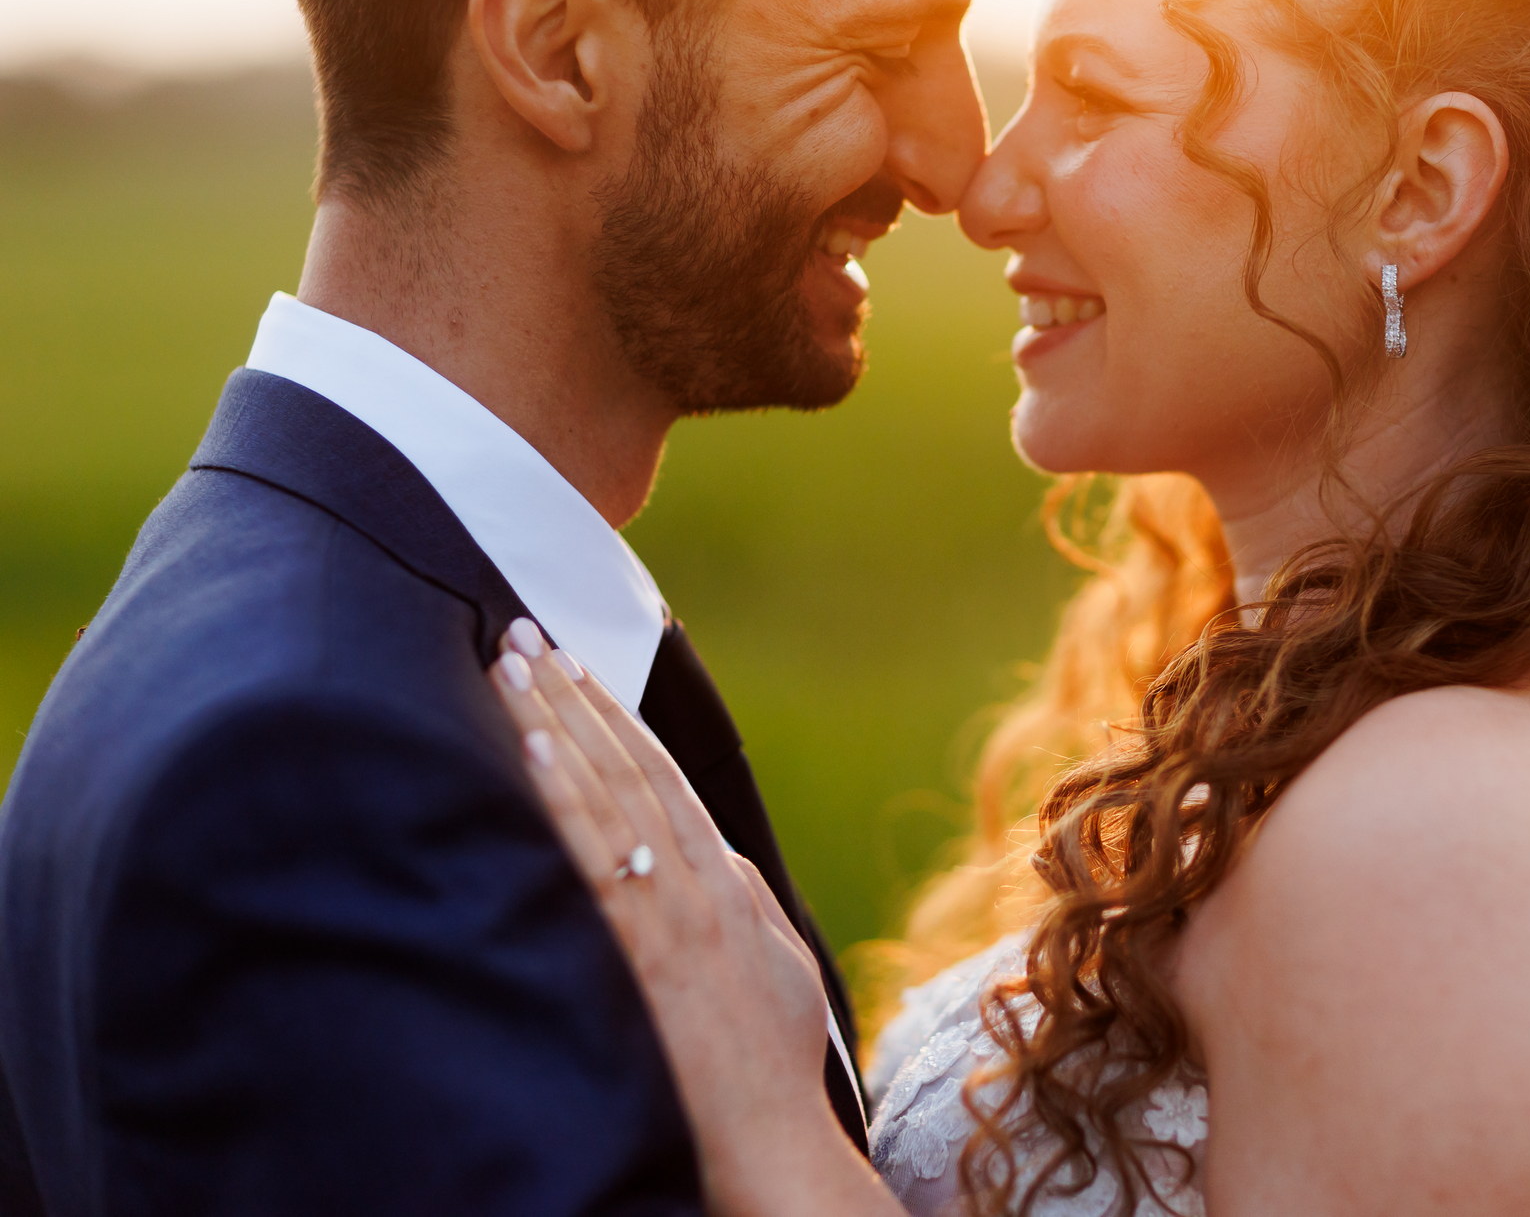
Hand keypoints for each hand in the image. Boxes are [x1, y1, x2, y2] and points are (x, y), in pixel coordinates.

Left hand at [489, 624, 853, 1206]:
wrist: (772, 1141)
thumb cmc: (770, 1062)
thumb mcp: (773, 961)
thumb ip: (736, 895)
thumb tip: (702, 847)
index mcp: (725, 881)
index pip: (660, 774)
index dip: (613, 712)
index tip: (572, 661)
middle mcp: (696, 883)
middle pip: (626, 768)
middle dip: (571, 696)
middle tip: (522, 634)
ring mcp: (668, 917)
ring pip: (605, 797)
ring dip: (555, 725)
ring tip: (512, 668)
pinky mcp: (639, 955)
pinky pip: (592, 860)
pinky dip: (563, 800)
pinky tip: (529, 755)